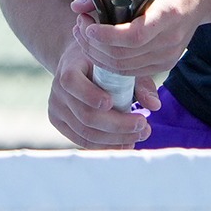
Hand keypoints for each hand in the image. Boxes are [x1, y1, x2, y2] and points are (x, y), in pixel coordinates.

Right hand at [46, 0, 157, 147]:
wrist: (77, 65)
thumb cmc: (103, 64)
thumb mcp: (119, 65)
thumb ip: (138, 83)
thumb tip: (154, 105)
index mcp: (69, 67)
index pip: (72, 82)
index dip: (90, 95)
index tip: (111, 102)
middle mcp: (57, 89)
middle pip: (85, 115)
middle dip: (118, 125)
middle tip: (144, 126)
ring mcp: (56, 108)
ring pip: (85, 132)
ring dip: (115, 139)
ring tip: (139, 135)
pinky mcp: (59, 122)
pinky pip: (82, 140)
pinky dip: (105, 145)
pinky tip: (125, 143)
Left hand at [71, 0, 209, 85]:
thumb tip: (76, 6)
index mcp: (168, 13)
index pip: (134, 36)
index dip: (106, 36)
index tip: (87, 24)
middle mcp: (171, 40)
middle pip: (123, 55)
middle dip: (93, 43)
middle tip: (79, 24)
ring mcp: (169, 56)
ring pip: (123, 68)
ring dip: (97, 54)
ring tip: (84, 32)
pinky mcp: (166, 64)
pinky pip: (131, 71)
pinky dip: (109, 62)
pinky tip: (100, 44)